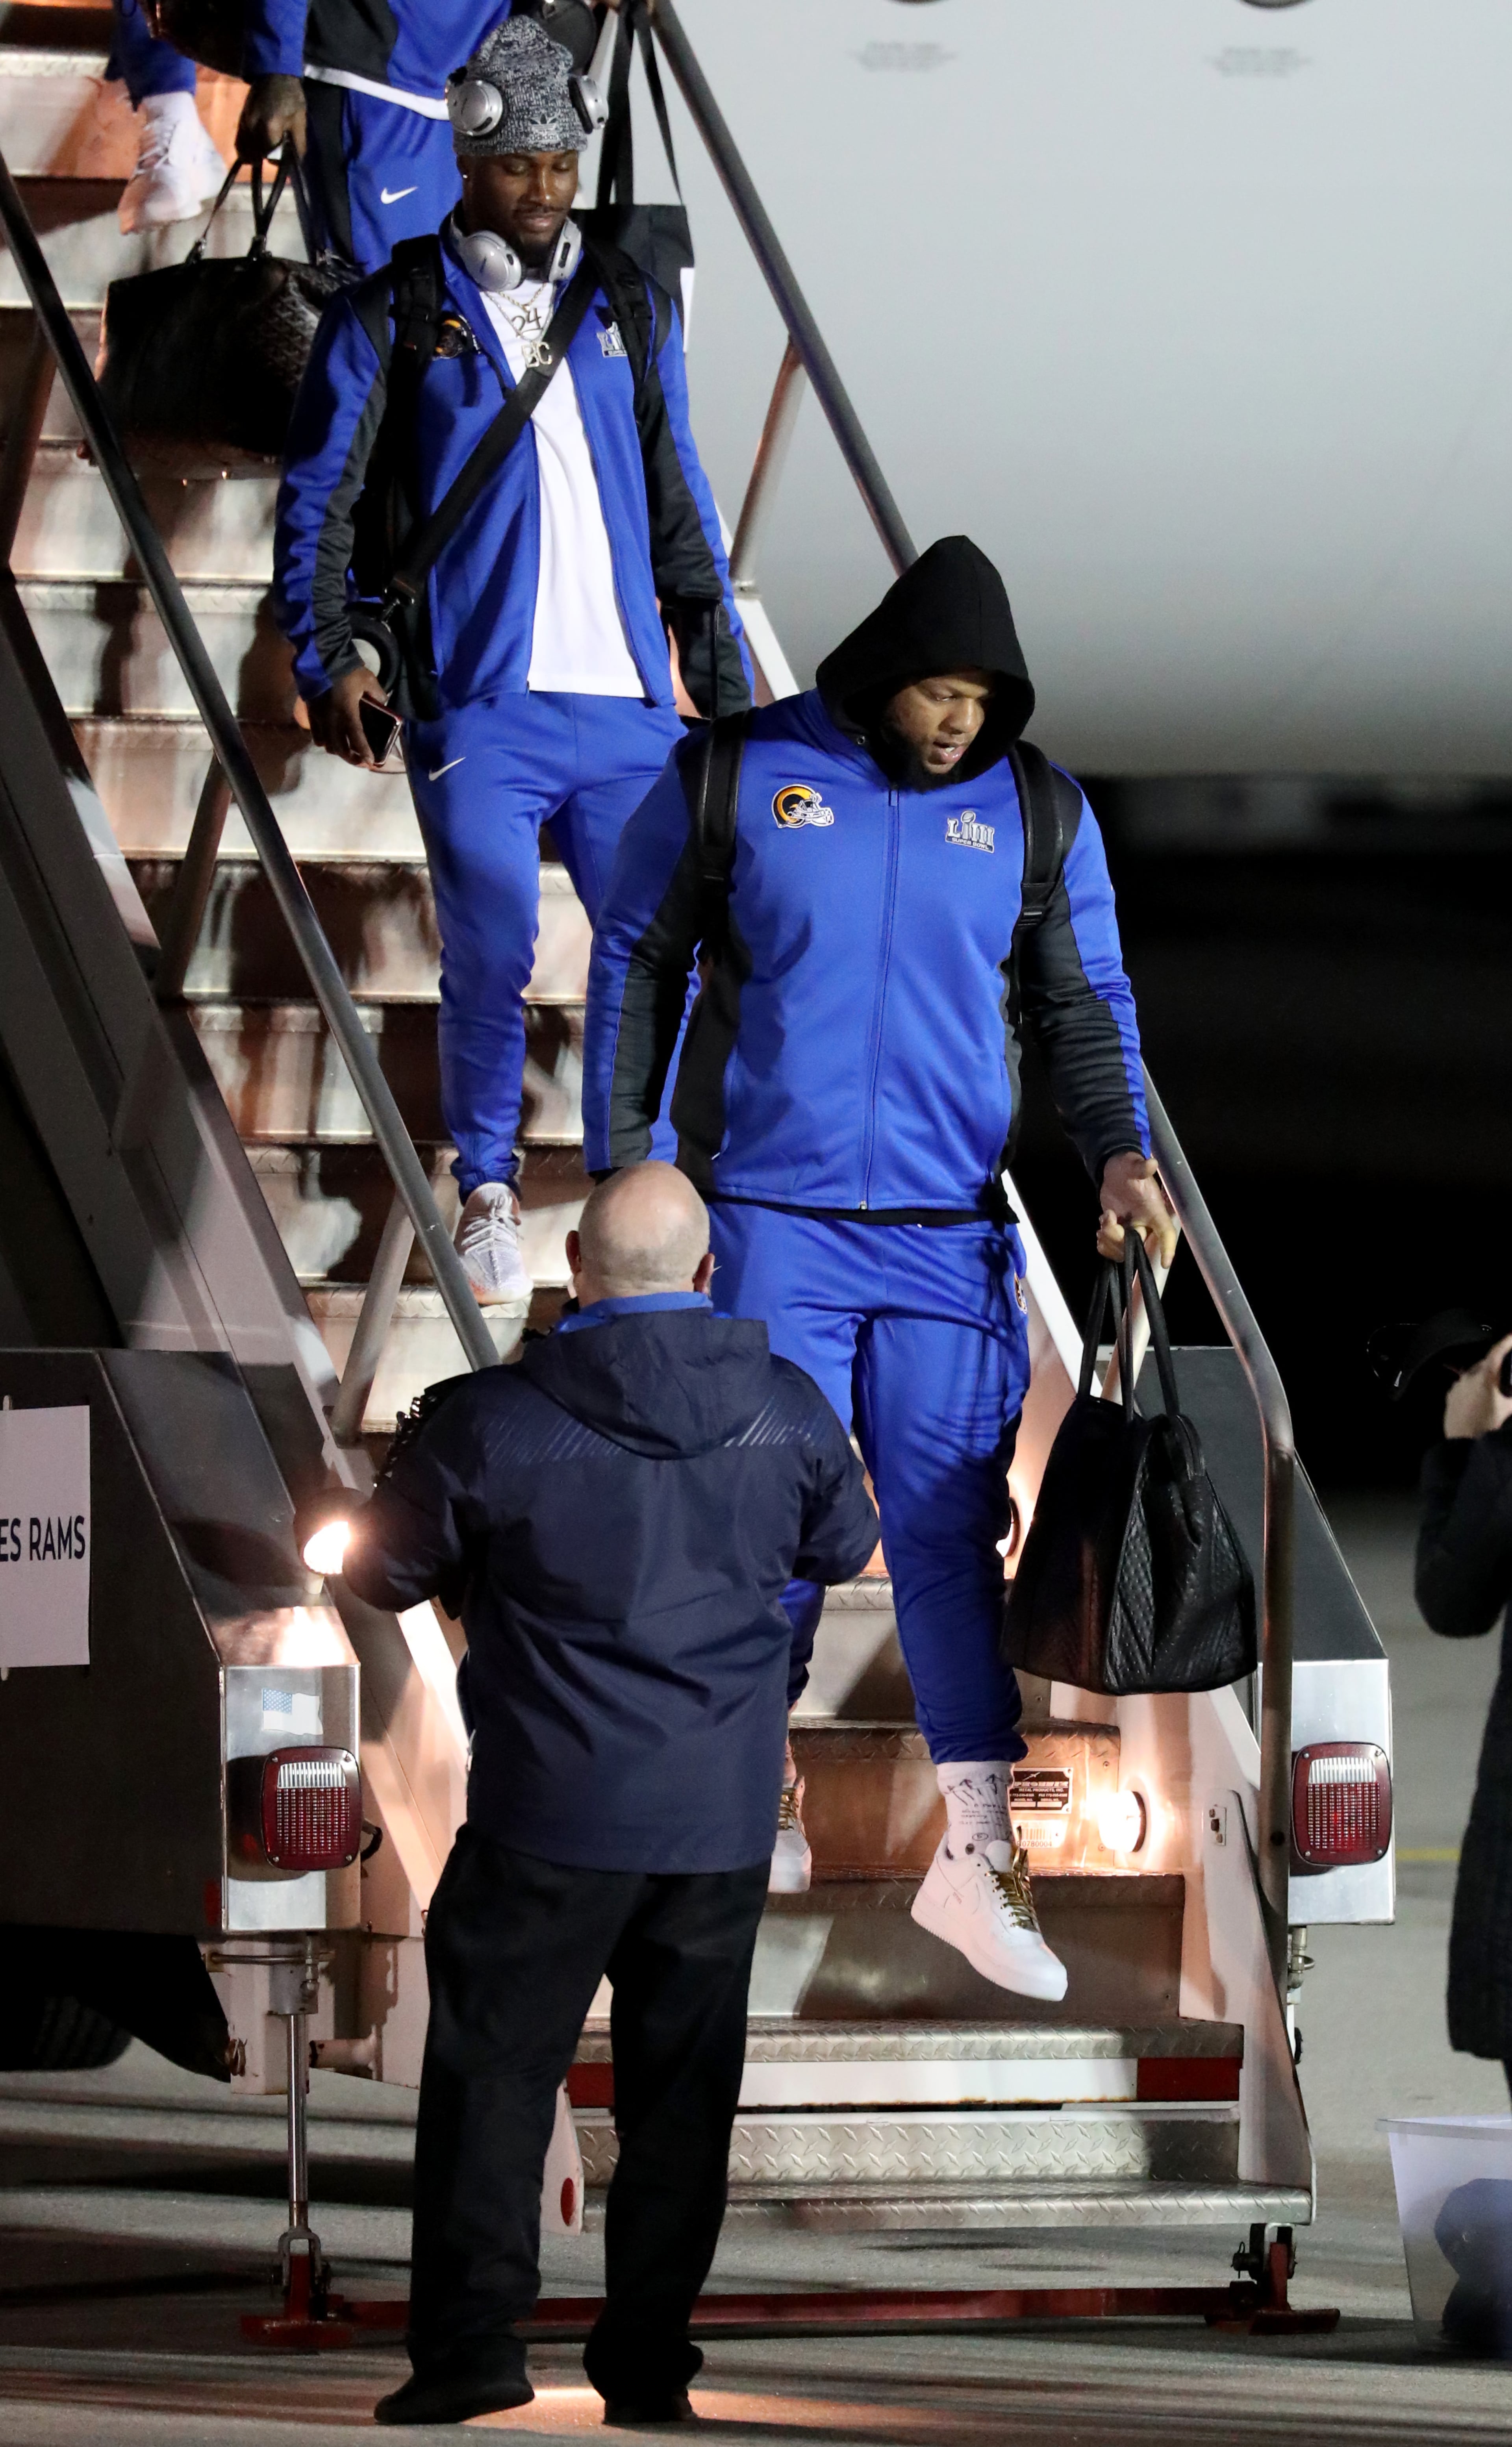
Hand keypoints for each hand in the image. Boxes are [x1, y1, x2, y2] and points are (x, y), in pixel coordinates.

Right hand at [236, 74, 305, 161]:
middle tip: (275, 152)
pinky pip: (239, 142)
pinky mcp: (240, 120)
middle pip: (255, 156)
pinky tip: (255, 147)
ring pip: (244, 151)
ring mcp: (243, 123)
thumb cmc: (290, 97)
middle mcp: (252, 127)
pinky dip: (246, 148)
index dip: (278, 160)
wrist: (274, 74)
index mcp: (269, 128)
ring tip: (264, 150)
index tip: (284, 154)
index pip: (271, 157)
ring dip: (254, 155)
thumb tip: (296, 163)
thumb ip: (298, 144)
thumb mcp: (300, 121)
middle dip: (265, 158)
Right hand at [308, 667, 387, 766]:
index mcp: (348, 712)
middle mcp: (332, 719)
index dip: (364, 751)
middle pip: (339, 747)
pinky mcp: (310, 712)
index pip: (356, 737)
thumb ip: (377, 694)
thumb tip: (383, 703)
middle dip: (350, 757)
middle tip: (360, 761)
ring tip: (345, 752)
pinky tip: (328, 741)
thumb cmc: (346, 669)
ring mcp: (319, 717)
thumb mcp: (368, 680)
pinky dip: (323, 741)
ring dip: (337, 750)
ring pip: (326, 743)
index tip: (371, 761)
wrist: (321, 657)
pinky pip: (315, 733)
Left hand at [1096, 1151, 1178, 1269]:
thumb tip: (1152, 1163)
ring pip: (1123, 1251)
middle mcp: (1145, 1224)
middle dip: (1119, 1239)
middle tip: (1109, 1220)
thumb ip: (1141, 1168)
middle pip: (1138, 1246)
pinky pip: (1112, 1250)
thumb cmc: (1128, 1167)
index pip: (1166, 1233)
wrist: (1113, 1171)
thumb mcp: (1133, 1165)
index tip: (1166, 1263)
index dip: (1167, 1248)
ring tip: (1103, 1224)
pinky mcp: (1118, 1232)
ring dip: (1109, 1242)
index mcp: (1155, 1212)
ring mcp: (1130, 1230)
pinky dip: (1103, 1245)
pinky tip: (1100, 1230)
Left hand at [1444, 1335, 1511, 1441]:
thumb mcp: (1507, 1407)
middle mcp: (1469, 1376)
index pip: (1497, 1352)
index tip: (1511, 1335)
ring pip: (1473, 1374)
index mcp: (1486, 1376)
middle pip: (1485, 1363)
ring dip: (1482, 1378)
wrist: (1464, 1442)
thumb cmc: (1489, 1424)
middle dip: (1494, 1366)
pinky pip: (1463, 1385)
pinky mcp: (1450, 1394)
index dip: (1506, 1342)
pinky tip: (1476, 1400)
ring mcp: (1457, 1384)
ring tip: (1489, 1393)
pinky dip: (1471, 1387)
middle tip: (1502, 1375)